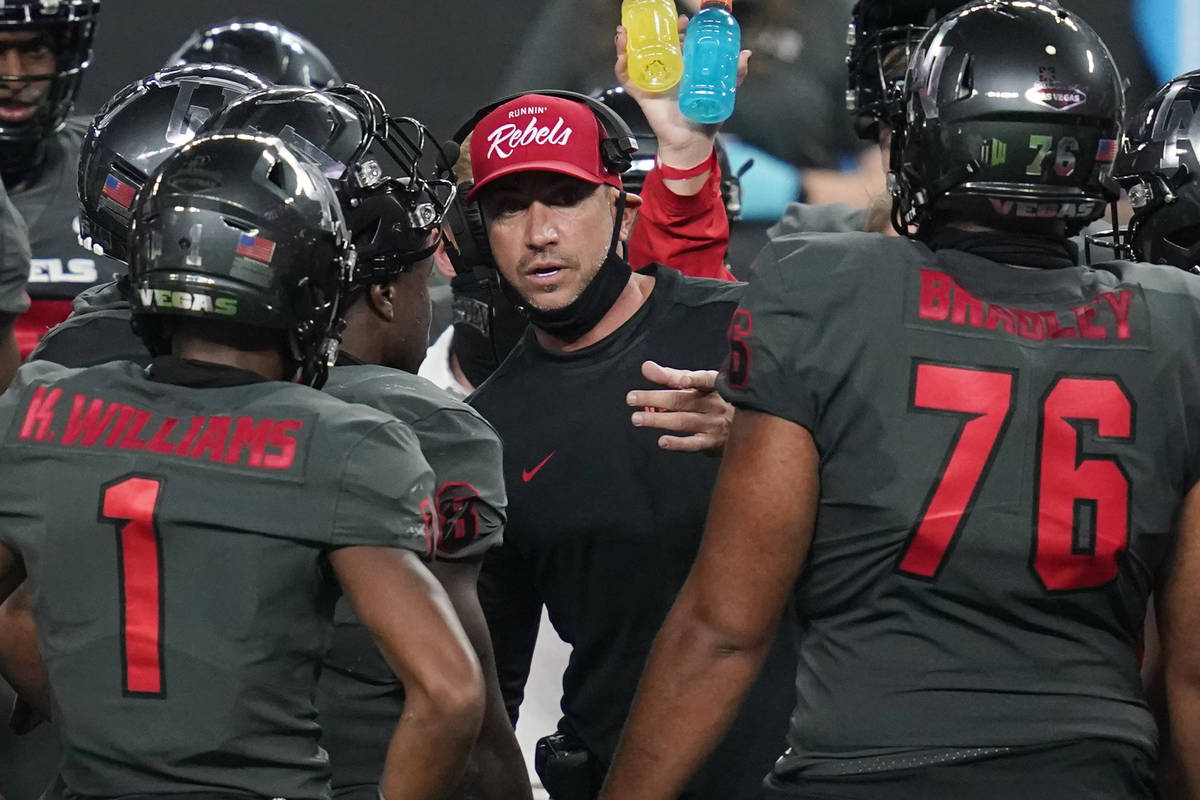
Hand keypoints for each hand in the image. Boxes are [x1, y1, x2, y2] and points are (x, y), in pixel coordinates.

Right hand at [614, 18, 750, 171]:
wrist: (692, 142)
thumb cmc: (706, 120)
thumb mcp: (724, 93)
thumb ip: (734, 75)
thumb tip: (745, 54)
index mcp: (685, 69)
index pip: (678, 43)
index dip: (678, 30)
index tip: (684, 21)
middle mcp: (667, 72)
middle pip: (654, 46)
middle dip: (651, 31)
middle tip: (659, 22)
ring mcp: (653, 82)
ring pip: (635, 58)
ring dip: (627, 44)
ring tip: (624, 33)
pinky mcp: (643, 95)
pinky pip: (627, 79)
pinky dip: (621, 66)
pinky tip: (621, 55)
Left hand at [627, 360, 732, 452]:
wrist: (746, 424)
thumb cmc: (715, 399)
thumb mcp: (698, 384)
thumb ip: (671, 376)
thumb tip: (646, 367)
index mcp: (713, 385)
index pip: (703, 380)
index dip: (693, 379)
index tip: (680, 381)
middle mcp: (715, 403)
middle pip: (681, 400)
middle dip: (654, 399)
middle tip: (632, 398)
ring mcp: (714, 424)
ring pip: (683, 421)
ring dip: (658, 420)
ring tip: (637, 418)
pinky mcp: (712, 442)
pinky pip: (694, 443)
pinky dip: (678, 443)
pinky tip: (663, 442)